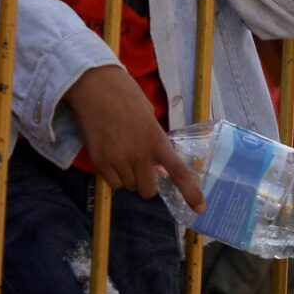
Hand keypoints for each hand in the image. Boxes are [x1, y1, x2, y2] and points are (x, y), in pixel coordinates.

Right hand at [64, 65, 204, 208]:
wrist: (94, 86)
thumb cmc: (125, 95)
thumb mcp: (148, 116)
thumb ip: (155, 141)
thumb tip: (158, 166)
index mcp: (156, 139)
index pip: (178, 171)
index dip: (190, 192)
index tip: (200, 208)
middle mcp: (139, 154)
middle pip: (148, 190)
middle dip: (147, 182)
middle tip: (142, 167)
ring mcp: (117, 159)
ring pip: (128, 187)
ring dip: (129, 177)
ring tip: (123, 153)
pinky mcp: (99, 161)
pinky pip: (112, 182)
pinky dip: (114, 176)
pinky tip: (111, 155)